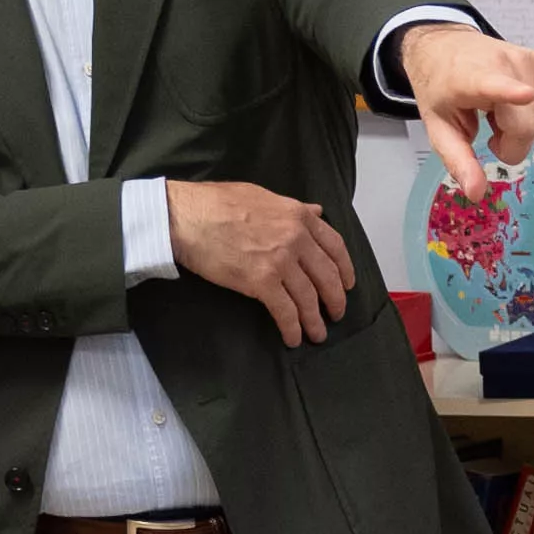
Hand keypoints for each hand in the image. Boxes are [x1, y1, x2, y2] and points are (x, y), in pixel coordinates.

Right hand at [164, 178, 356, 348]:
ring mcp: (281, 260)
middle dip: (335, 300)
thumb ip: (293, 208)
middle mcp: (296, 238)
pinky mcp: (261, 281)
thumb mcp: (262, 195)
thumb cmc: (216, 203)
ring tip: (317, 334)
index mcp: (298, 216)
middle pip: (328, 276)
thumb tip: (316, 211)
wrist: (186, 216)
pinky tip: (292, 338)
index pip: (335, 246)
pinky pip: (285, 311)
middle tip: (335, 314)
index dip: (345, 269)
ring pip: (309, 298)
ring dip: (315, 321)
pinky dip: (292, 328)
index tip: (347, 284)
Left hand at [399, 24, 533, 192]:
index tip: (525, 95)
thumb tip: (476, 193)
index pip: (493, 85)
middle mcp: (503, 64)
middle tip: (490, 133)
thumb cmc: (442, 88)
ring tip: (498, 115)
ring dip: (523, 130)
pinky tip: (513, 107)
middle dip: (513, 143)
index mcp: (470, 78)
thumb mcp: (439, 128)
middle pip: (530, 127)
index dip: (511, 93)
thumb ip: (459, 161)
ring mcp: (527, 61)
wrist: (444, 47)